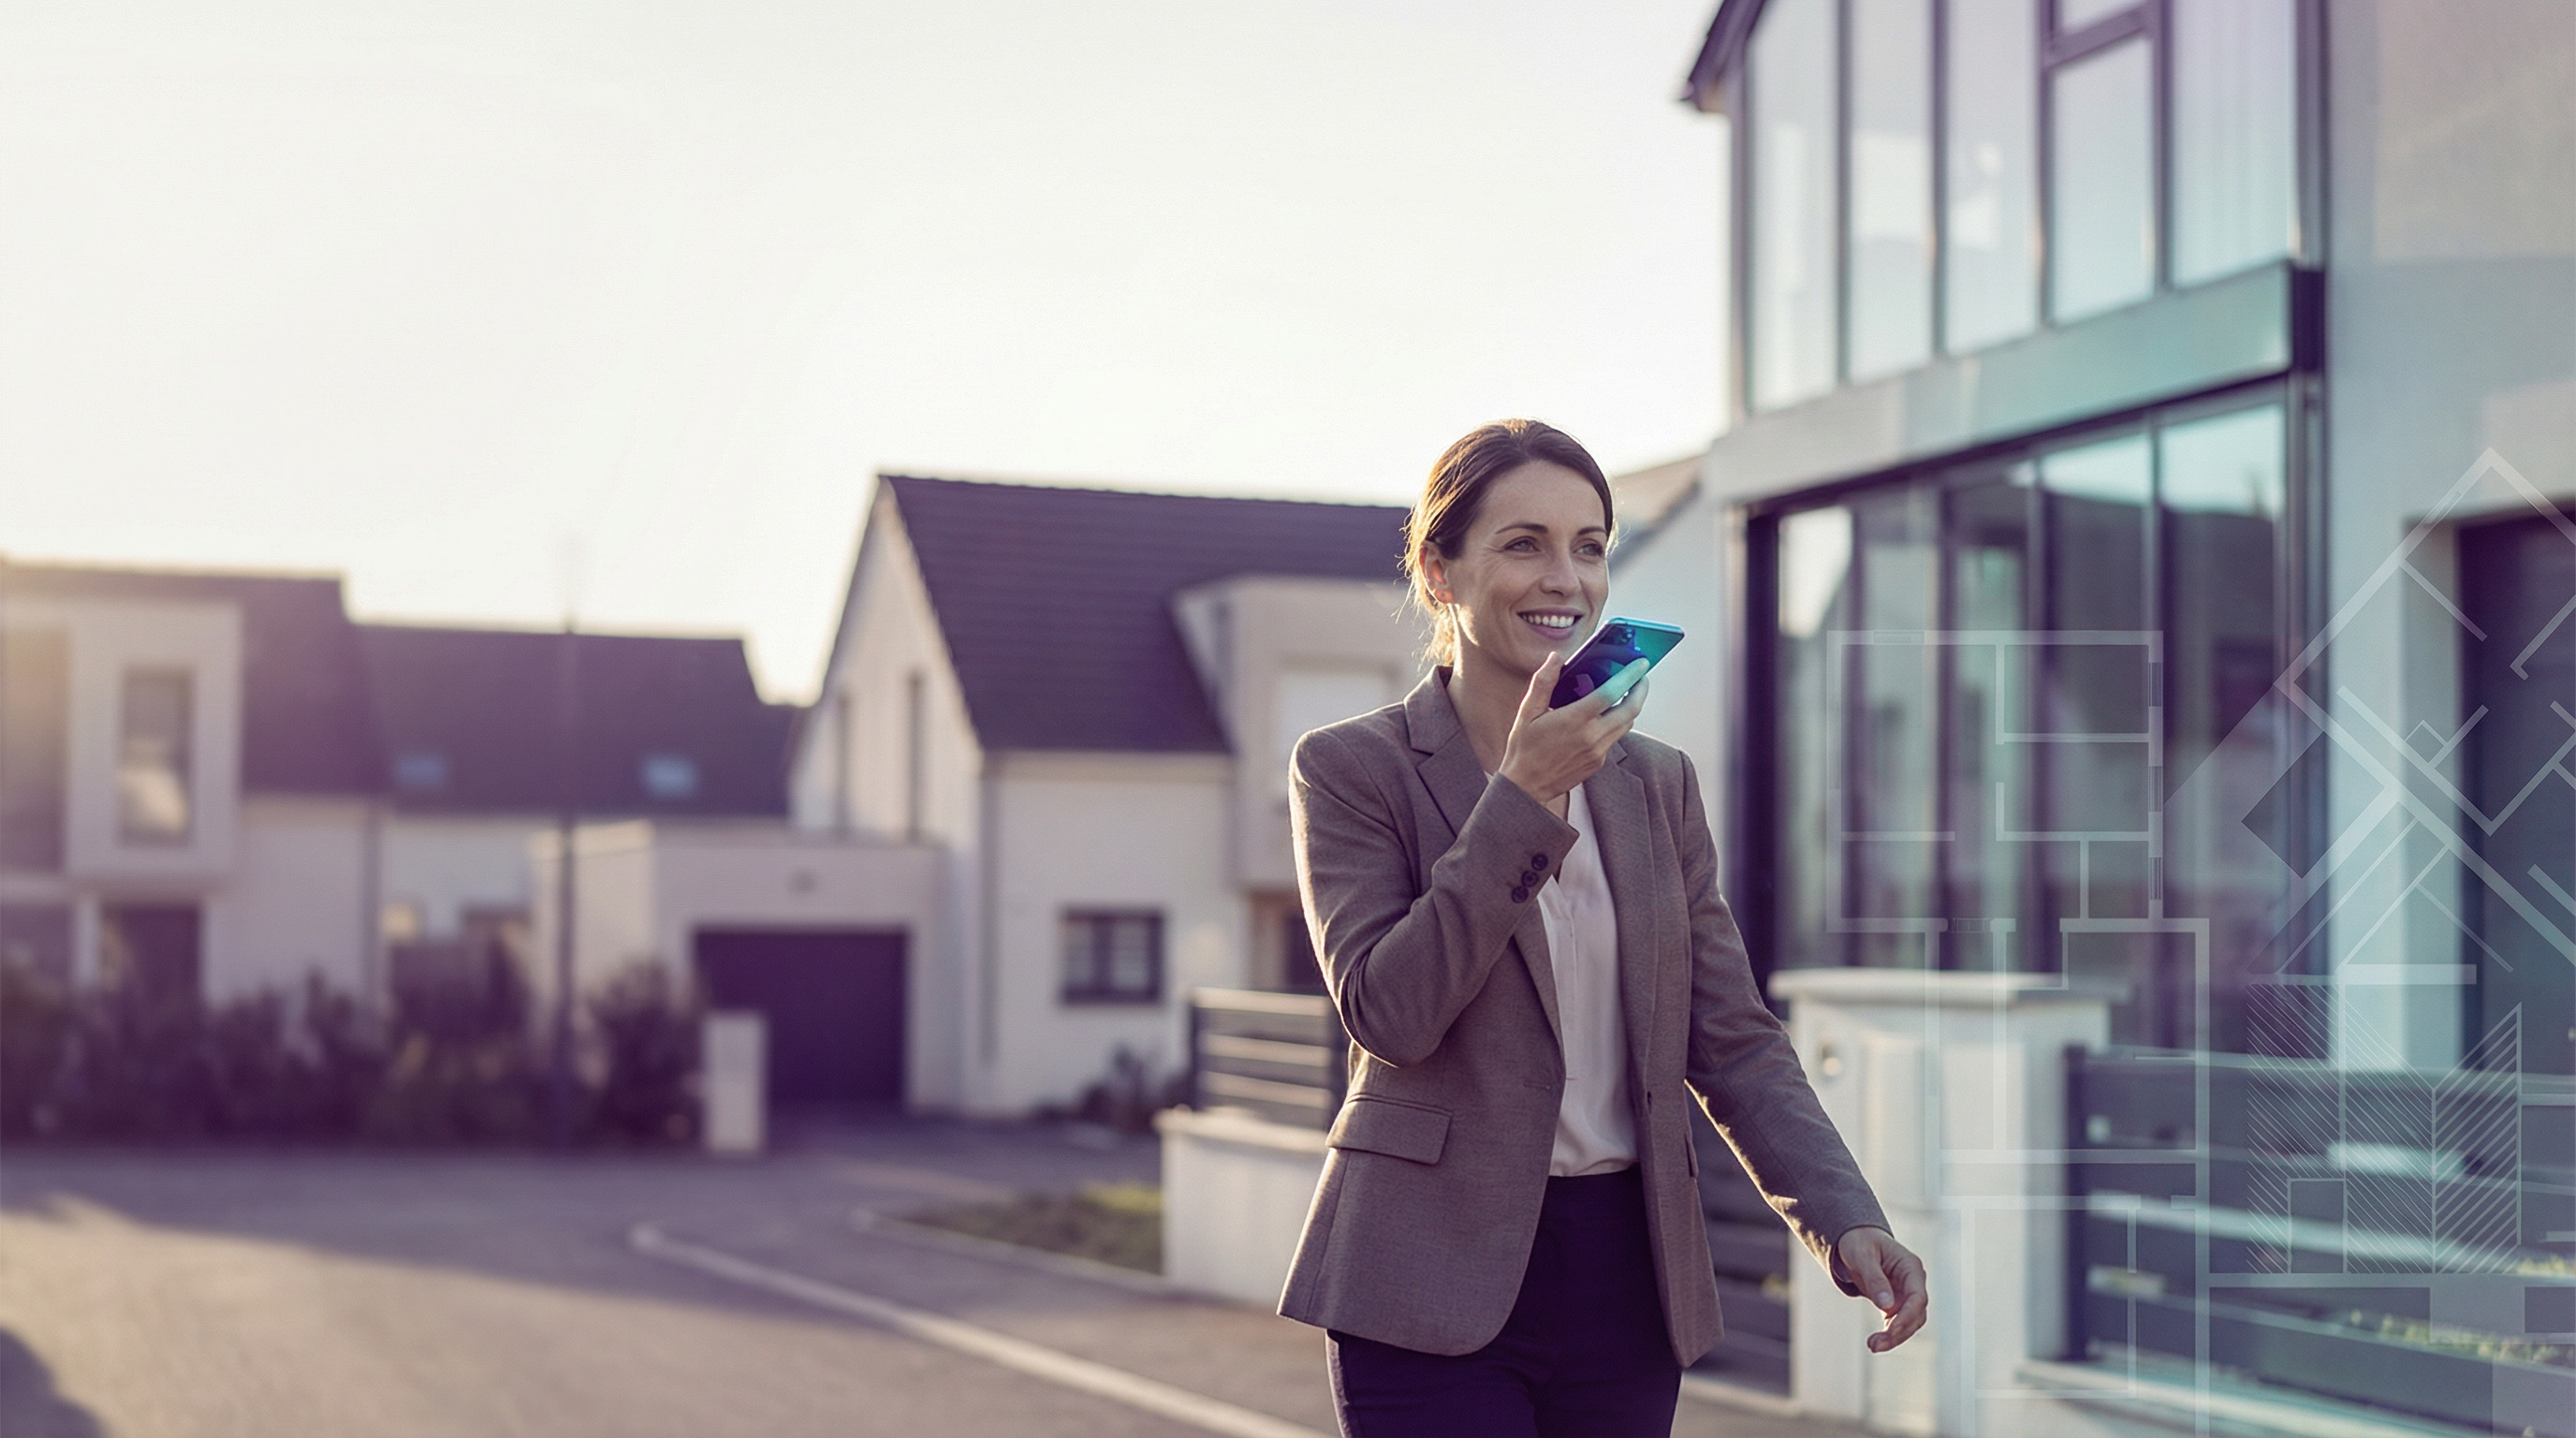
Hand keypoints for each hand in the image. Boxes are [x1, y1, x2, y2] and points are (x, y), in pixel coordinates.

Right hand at [1496, 653, 1647, 805]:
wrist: (1525, 787)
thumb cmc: (1524, 748)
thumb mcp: (1527, 712)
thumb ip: (1543, 682)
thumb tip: (1556, 657)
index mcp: (1574, 721)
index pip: (1611, 693)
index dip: (1629, 676)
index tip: (1640, 663)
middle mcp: (1591, 737)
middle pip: (1630, 710)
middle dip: (1640, 690)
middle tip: (1641, 676)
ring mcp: (1598, 752)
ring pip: (1626, 724)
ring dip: (1631, 706)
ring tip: (1628, 692)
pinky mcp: (1598, 763)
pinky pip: (1615, 738)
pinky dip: (1616, 723)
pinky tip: (1606, 716)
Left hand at [1836, 1226, 1927, 1352]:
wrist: (1854, 1239)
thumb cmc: (1859, 1242)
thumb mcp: (1862, 1256)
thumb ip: (1874, 1278)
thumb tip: (1886, 1305)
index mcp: (1911, 1267)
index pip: (1918, 1297)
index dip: (1906, 1317)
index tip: (1890, 1331)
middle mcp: (1913, 1282)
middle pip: (1916, 1315)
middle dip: (1898, 1332)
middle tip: (1874, 1345)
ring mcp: (1907, 1293)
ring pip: (1909, 1323)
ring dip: (1894, 1337)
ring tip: (1872, 1346)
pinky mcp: (1897, 1302)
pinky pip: (1898, 1322)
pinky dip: (1889, 1334)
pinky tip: (1875, 1342)